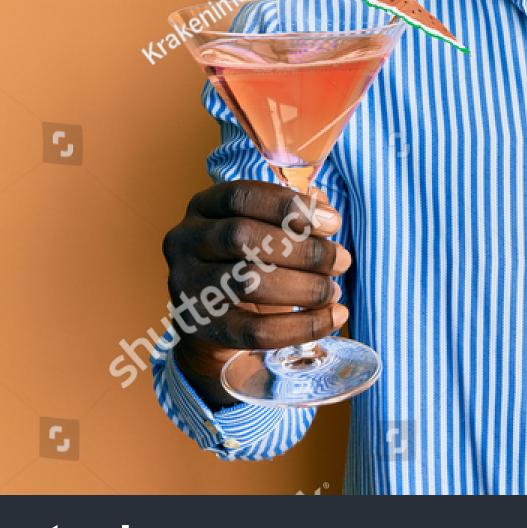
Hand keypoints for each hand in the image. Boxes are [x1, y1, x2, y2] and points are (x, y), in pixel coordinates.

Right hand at [162, 180, 350, 409]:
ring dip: (304, 287)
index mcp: (202, 207)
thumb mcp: (265, 231)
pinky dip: (302, 326)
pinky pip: (255, 331)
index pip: (241, 196)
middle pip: (243, 237)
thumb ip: (295, 216)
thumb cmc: (248, 261)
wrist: (213, 322)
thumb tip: (324, 209)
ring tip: (333, 291)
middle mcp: (184, 240)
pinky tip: (333, 317)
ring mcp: (185, 285)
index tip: (333, 222)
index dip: (289, 206)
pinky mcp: (199, 327)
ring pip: (248, 282)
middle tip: (342, 260)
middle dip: (303, 250)